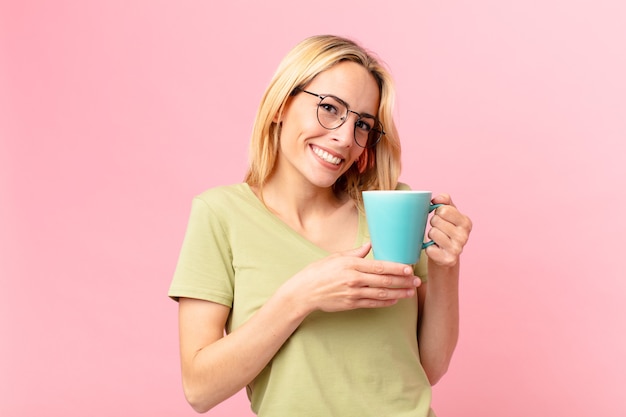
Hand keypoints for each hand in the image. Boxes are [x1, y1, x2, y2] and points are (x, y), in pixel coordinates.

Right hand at [287, 243, 420, 313]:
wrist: (304, 292)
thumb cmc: (318, 272)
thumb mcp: (336, 257)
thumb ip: (355, 252)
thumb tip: (369, 245)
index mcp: (351, 264)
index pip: (380, 266)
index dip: (397, 268)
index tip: (410, 269)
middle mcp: (354, 279)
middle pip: (384, 280)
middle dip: (403, 281)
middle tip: (417, 282)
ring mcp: (353, 293)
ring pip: (382, 293)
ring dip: (399, 293)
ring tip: (410, 292)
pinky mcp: (351, 304)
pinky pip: (373, 303)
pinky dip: (386, 302)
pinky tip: (395, 300)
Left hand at [425, 194, 471, 267]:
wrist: (446, 255)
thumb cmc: (446, 230)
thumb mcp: (448, 213)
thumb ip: (444, 200)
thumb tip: (437, 199)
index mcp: (466, 222)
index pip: (443, 210)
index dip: (437, 212)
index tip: (441, 218)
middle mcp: (464, 236)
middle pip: (436, 220)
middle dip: (433, 224)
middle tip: (438, 230)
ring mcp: (457, 249)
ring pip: (432, 233)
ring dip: (431, 236)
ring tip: (437, 239)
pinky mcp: (449, 260)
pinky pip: (430, 249)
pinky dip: (428, 248)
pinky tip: (436, 249)